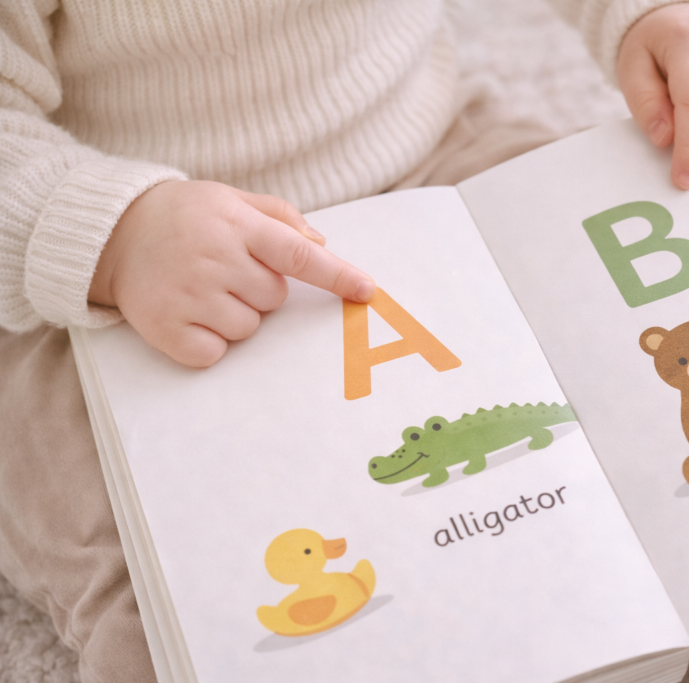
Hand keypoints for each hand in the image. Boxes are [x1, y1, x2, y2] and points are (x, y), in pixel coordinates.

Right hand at [88, 180, 375, 367]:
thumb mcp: (232, 200)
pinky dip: (209, 342)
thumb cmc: (186, 216)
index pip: (298, 254)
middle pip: (274, 299)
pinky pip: (216, 353)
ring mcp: (188, 295)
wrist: (112, 232)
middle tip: (224, 269)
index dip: (336, 275)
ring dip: (234, 315)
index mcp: (237, 225)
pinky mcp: (166, 328)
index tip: (366, 290)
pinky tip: (189, 314)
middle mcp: (214, 259)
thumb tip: (324, 244)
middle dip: (258, 289)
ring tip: (203, 289)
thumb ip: (281, 218)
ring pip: (248, 328)